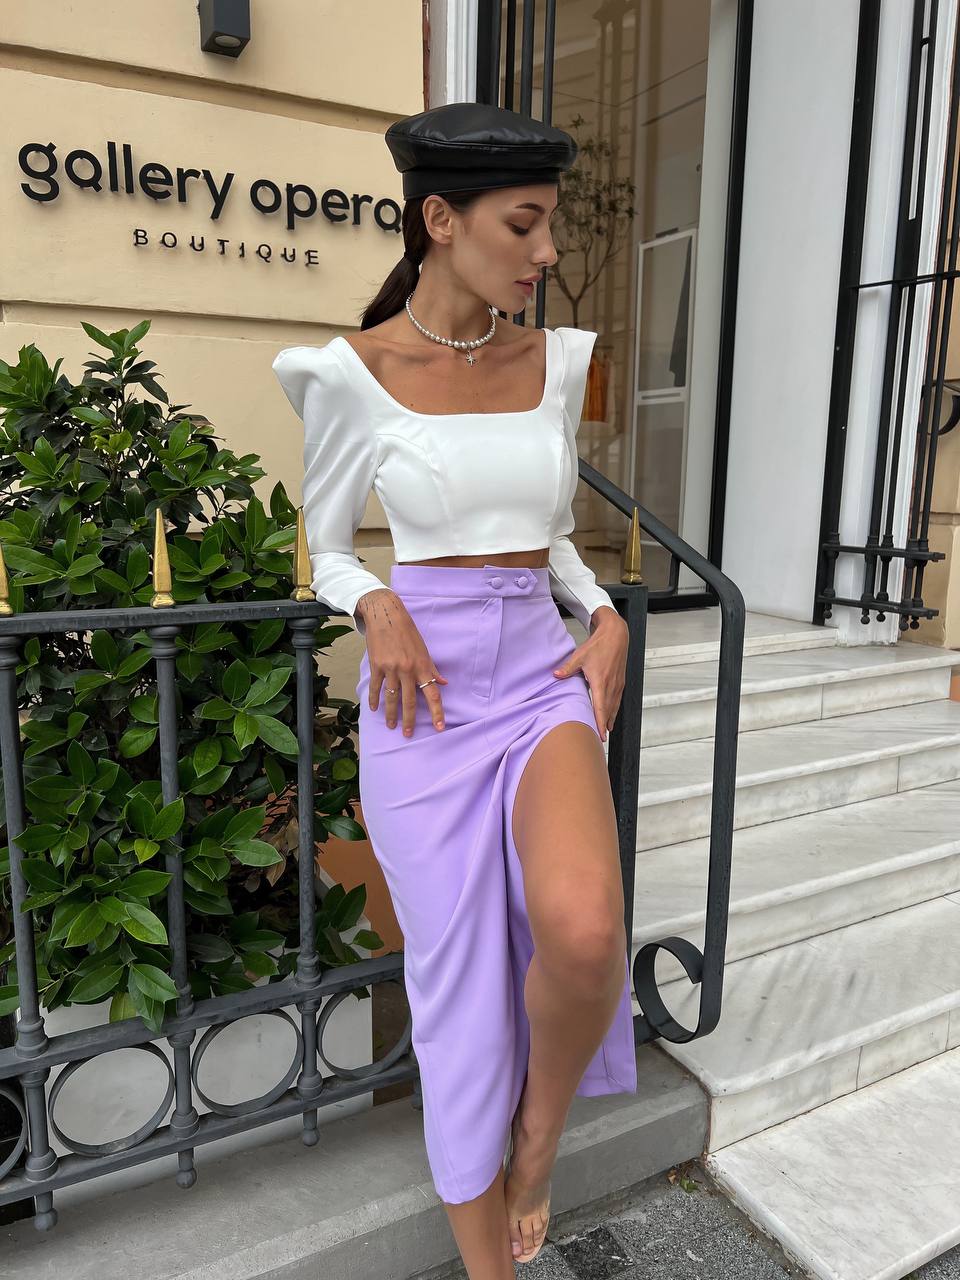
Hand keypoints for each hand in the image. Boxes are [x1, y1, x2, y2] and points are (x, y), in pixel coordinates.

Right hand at [355, 588, 447, 735]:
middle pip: (410, 701)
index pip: (433, 693)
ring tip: (391, 726)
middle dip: (410, 720)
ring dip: (391, 714)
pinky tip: (374, 709)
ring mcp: (391, 668)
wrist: (386, 614)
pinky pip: (376, 687)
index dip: (437, 712)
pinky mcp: (377, 666)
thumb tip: (443, 683)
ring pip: (392, 698)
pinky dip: (374, 699)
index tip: (440, 727)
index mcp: (422, 666)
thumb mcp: (424, 649)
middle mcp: (408, 669)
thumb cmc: (407, 631)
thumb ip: (432, 668)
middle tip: (408, 734)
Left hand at [552, 605, 626, 741]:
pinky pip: (618, 699)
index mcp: (601, 681)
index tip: (601, 735)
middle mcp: (611, 685)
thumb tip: (555, 675)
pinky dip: (615, 708)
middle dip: (605, 725)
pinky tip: (612, 714)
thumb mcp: (580, 656)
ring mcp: (618, 683)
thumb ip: (568, 668)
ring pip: (614, 705)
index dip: (601, 723)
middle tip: (601, 738)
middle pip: (608, 710)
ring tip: (607, 730)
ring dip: (611, 718)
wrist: (616, 635)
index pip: (600, 708)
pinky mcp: (621, 681)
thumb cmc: (598, 645)